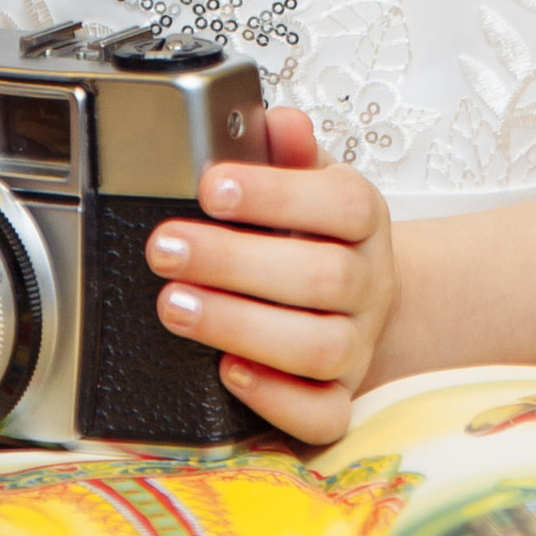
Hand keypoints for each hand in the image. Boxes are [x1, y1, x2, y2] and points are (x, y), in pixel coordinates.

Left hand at [145, 106, 395, 444]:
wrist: (358, 298)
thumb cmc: (315, 232)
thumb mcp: (306, 179)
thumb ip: (287, 151)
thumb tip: (280, 120)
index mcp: (362, 219)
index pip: (340, 203)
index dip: (276, 195)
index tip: (209, 187)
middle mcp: (369, 283)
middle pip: (323, 278)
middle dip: (235, 263)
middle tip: (166, 249)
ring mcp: (359, 345)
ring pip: (320, 348)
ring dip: (241, 326)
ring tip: (176, 306)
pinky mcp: (342, 397)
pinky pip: (324, 415)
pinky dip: (277, 399)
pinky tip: (228, 371)